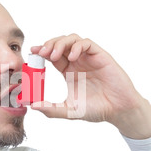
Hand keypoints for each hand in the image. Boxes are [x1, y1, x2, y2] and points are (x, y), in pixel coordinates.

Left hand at [30, 34, 150, 138]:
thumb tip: (32, 106)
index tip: (32, 53)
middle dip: (48, 44)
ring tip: (53, 55)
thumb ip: (51, 109)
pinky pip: (87, 43)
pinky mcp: (100, 56)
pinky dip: (77, 46)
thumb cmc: (96, 109)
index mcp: (69, 71)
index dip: (42, 51)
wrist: (118, 111)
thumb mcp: (69, 110)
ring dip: (60, 43)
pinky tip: (72, 57)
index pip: (52, 55)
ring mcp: (89, 58)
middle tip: (41, 53)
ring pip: (72, 39)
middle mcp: (78, 62)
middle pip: (60, 43)